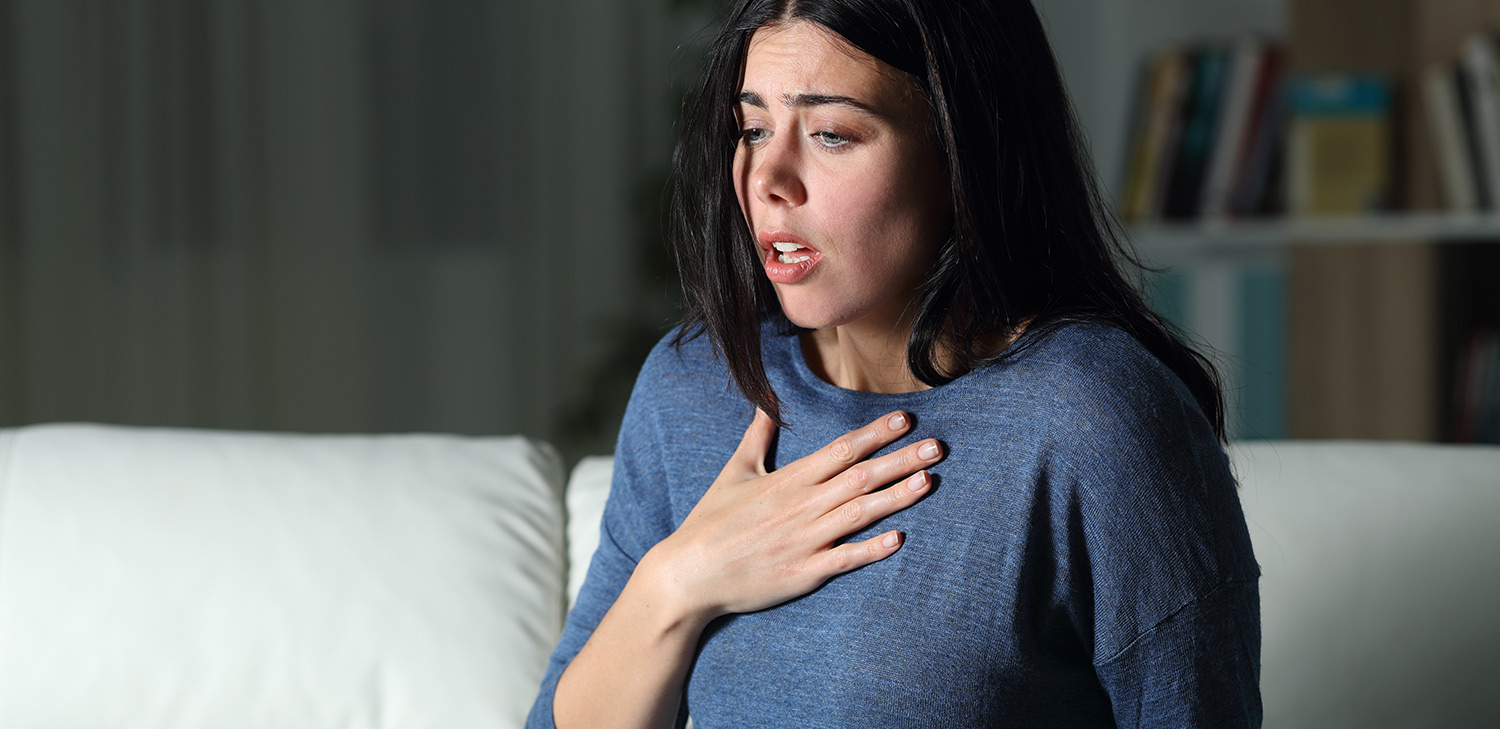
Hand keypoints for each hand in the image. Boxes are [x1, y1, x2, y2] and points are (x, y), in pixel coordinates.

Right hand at [642, 409, 942, 622]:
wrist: (688, 574)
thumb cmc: (710, 522)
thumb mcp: (733, 472)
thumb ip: (757, 438)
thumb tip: (767, 404)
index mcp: (788, 480)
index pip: (840, 450)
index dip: (875, 434)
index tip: (905, 420)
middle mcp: (801, 506)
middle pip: (860, 477)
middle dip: (901, 460)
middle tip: (938, 447)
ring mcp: (804, 541)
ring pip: (859, 514)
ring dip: (896, 497)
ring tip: (928, 481)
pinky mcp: (803, 573)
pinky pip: (844, 560)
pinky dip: (871, 549)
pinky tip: (898, 539)